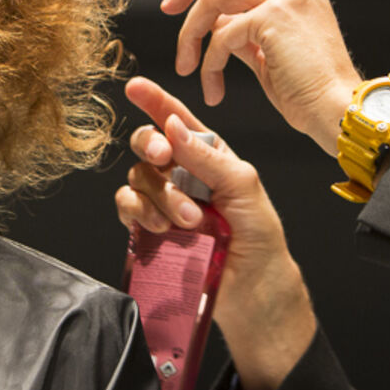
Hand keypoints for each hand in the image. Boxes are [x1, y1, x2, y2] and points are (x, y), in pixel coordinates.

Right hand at [115, 76, 316, 389]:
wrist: (255, 304)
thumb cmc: (263, 251)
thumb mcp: (250, 195)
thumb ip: (214, 160)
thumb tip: (177, 128)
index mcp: (213, 162)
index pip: (181, 123)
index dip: (157, 102)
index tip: (136, 85)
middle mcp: (186, 180)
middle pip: (150, 147)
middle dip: (153, 148)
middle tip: (167, 160)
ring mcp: (166, 206)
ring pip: (138, 178)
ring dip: (157, 195)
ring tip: (187, 222)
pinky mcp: (149, 233)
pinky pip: (126, 208)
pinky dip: (135, 212)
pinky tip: (158, 227)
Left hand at [164, 0, 362, 154]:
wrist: (336, 110)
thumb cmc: (308, 92)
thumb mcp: (270, 52)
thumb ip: (244, 30)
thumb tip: (214, 24)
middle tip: (168, 8)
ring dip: (190, 32)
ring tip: (186, 67)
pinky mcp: (273, 16)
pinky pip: (223, 33)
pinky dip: (210, 62)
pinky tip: (213, 88)